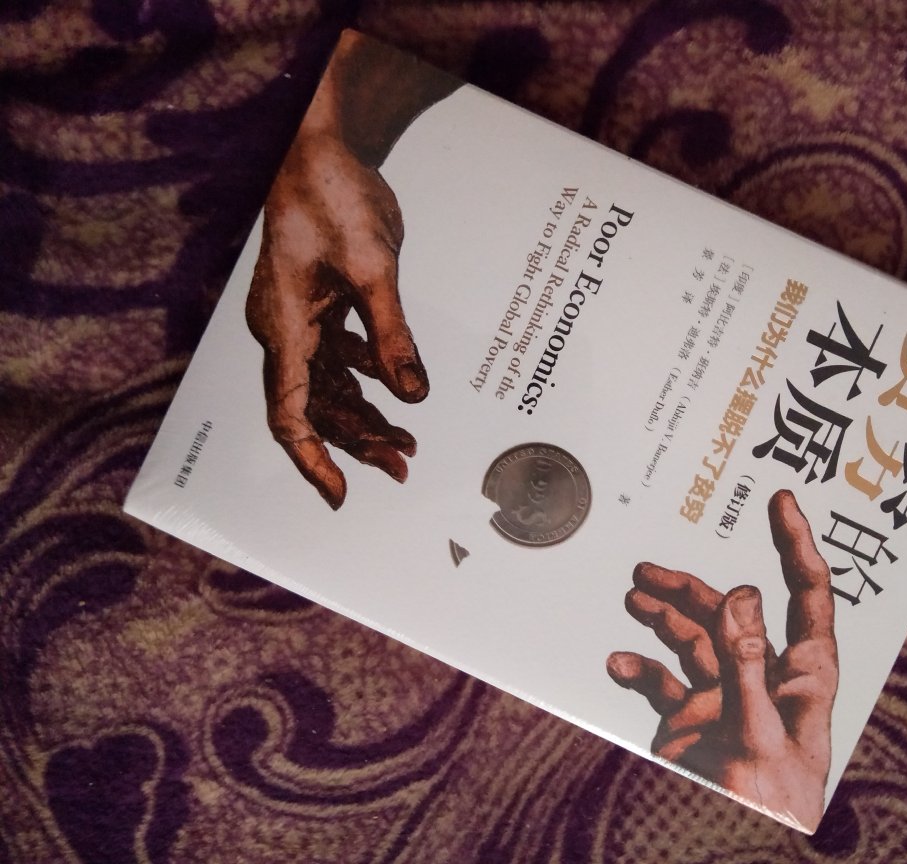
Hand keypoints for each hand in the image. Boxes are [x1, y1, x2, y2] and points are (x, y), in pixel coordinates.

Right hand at [246, 132, 427, 508]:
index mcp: (284, 327)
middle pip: (316, 407)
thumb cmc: (334, 197)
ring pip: (331, 386)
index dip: (312, 460)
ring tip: (407, 443)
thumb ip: (392, 336)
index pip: (290, 413)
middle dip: (357, 441)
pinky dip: (369, 378)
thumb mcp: (373, 269)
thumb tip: (414, 395)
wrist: (322, 149)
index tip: (340, 496)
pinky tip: (398, 389)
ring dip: (366, 414)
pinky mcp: (320, 305)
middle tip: (404, 465)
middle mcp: (285, 330)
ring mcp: (301, 319)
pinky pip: (341, 357)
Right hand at [606, 490, 837, 831]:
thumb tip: (739, 595)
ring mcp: (724, 697)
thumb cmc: (769, 807)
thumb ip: (746, 664)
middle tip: (652, 567)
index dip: (796, 546)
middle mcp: (763, 677)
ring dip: (663, 615)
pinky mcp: (691, 721)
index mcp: (803, 675)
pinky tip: (619, 662)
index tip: (782, 503)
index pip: (808, 595)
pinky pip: (661, 682)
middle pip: (730, 611)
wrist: (730, 852)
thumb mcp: (758, 735)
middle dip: (692, 586)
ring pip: (692, 638)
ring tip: (635, 593)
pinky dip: (639, 667)